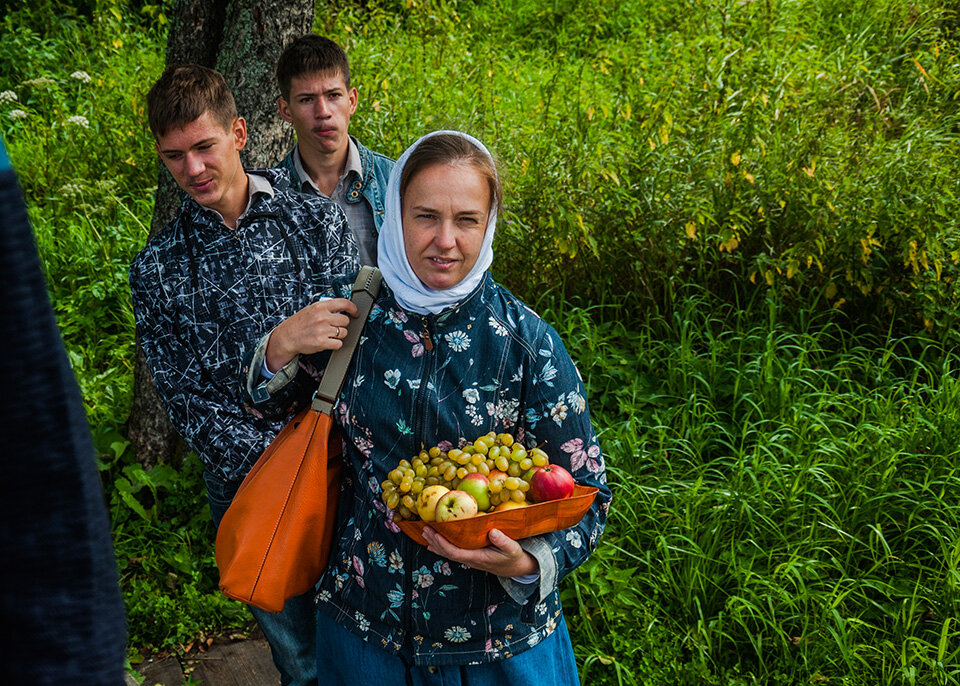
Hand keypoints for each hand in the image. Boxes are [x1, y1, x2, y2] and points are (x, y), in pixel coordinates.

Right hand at [265, 298, 358, 372]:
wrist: (287, 337)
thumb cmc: (299, 323)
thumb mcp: (311, 309)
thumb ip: (326, 308)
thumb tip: (342, 309)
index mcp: (320, 306)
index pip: (344, 303)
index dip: (353, 308)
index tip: (355, 313)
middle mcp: (322, 317)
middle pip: (346, 321)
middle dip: (343, 325)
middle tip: (335, 327)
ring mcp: (322, 330)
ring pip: (344, 333)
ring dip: (339, 335)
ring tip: (329, 334)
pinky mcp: (322, 342)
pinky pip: (339, 344)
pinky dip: (335, 344)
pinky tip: (328, 341)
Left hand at [421, 527, 538, 577]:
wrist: (515, 567)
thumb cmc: (513, 556)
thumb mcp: (512, 548)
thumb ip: (503, 541)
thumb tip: (492, 531)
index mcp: (478, 558)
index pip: (456, 553)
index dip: (444, 545)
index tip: (435, 534)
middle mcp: (470, 560)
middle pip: (448, 553)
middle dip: (435, 541)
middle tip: (425, 529)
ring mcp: (469, 559)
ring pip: (448, 553)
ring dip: (435, 543)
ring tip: (425, 533)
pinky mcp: (470, 556)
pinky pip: (452, 552)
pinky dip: (441, 546)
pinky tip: (433, 543)